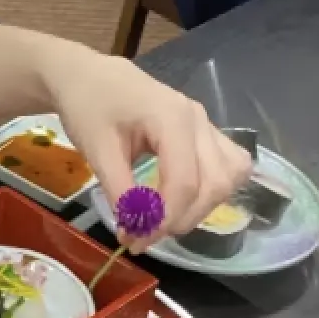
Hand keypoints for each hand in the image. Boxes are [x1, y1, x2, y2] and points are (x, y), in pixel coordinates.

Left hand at [46, 49, 252, 249]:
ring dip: (201, 208)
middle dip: (182, 218)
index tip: (137, 240)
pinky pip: (227, 167)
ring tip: (163, 220)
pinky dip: (211, 192)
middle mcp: (198, 120)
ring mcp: (206, 125)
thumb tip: (135, 229)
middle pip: (214, 184)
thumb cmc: (89, 107)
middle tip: (145, 235)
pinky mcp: (205, 134)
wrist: (90, 78)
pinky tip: (182, 202)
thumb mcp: (97, 150)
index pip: (185, 181)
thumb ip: (119, 190)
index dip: (165, 218)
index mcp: (172, 118)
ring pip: (229, 178)